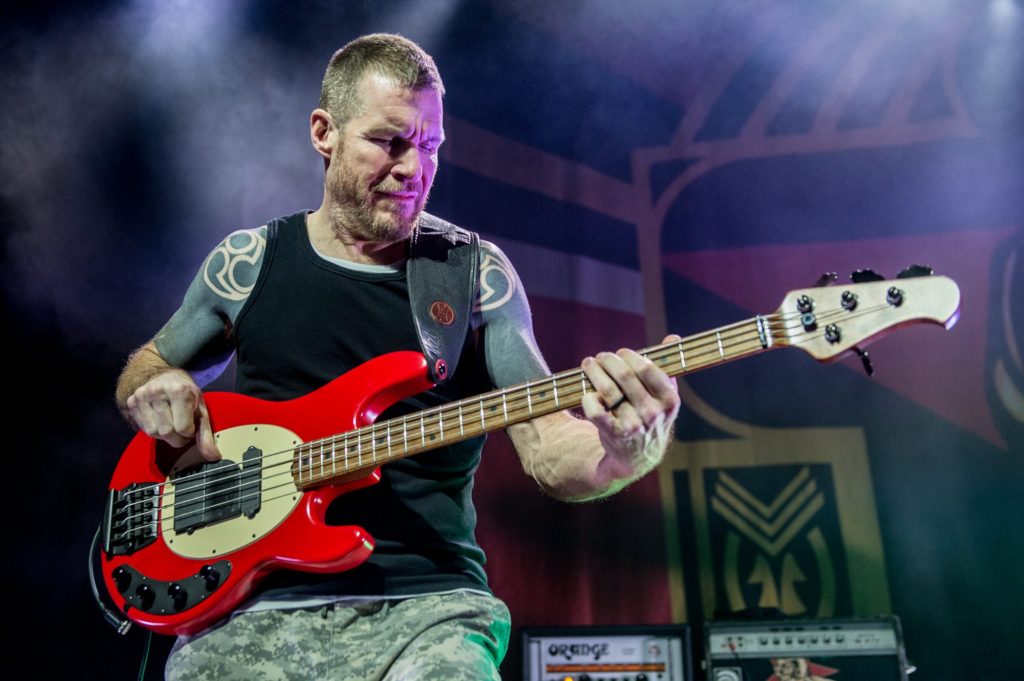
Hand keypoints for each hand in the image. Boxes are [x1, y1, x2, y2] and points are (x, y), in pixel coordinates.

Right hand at [125, 369, 220, 460]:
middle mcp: (158, 391)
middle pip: (166, 432)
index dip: (189, 434)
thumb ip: (206, 435)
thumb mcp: (201, 411)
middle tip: (181, 429)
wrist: (167, 377)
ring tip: (171, 423)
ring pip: (152, 432)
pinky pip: (141, 428)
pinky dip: (152, 429)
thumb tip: (214, 457)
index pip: (183, 428)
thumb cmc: (187, 395)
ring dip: (164, 435)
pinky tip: (159, 420)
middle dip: (176, 438)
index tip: (191, 428)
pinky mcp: (131, 401)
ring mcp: (142, 395)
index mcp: (179, 391)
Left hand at [579, 335, 680, 478]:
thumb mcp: (664, 396)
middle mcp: (653, 413)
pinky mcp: (613, 434)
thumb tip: (673, 337)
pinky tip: (588, 392)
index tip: (621, 353)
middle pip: (624, 375)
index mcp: (669, 400)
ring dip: (594, 372)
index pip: (647, 368)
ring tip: (588, 364)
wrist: (638, 456)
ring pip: (607, 390)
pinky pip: (595, 410)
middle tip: (601, 357)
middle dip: (608, 360)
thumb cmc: (650, 417)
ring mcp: (633, 425)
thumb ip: (667, 367)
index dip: (630, 356)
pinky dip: (588, 397)